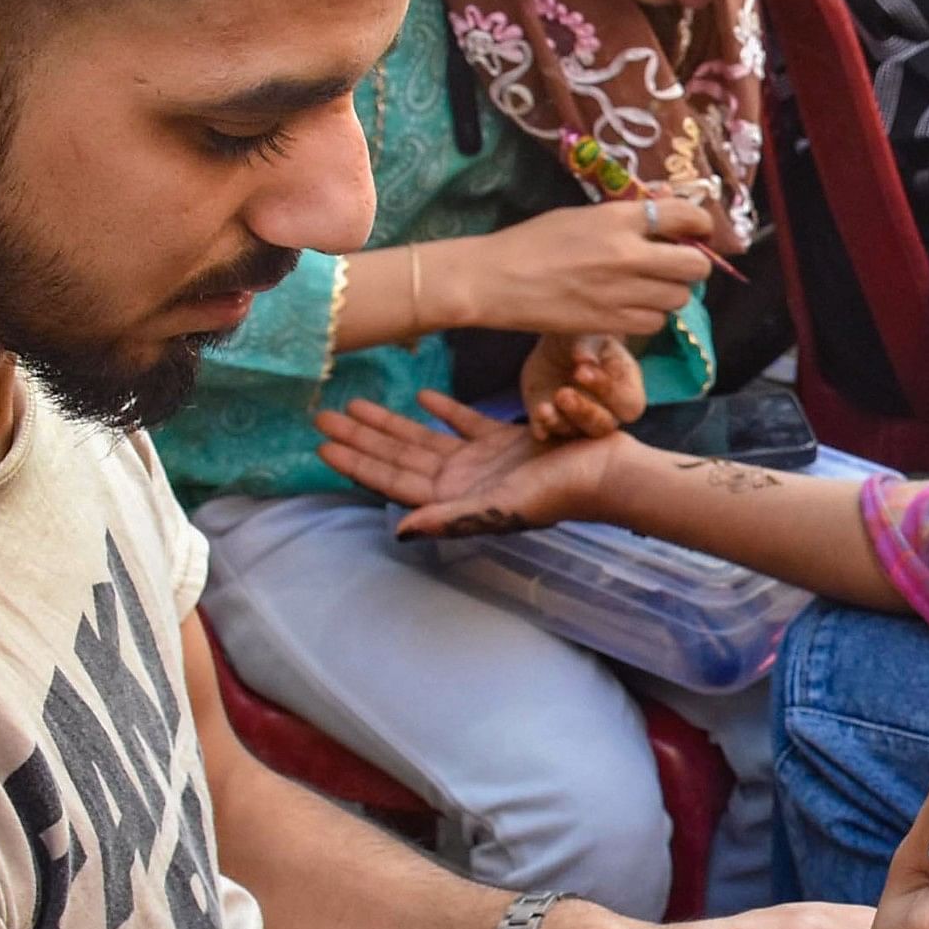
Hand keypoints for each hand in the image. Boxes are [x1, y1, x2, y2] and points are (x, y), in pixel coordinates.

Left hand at [315, 389, 631, 537]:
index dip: (357, 463)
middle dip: (361, 439)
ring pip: (422, 439)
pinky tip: (421, 396)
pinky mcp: (503, 440)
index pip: (392, 480)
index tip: (324, 446)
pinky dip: (442, 410)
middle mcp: (460, 481)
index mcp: (453, 498)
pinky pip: (463, 423)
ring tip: (356, 404)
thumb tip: (399, 532)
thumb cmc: (557, 494)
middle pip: (398, 457)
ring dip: (390, 423)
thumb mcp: (498, 509)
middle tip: (323, 417)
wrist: (605, 474)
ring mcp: (479, 461)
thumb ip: (448, 518)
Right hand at [460, 198, 716, 339]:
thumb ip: (627, 216)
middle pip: (695, 266)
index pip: (685, 215)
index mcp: (618, 219)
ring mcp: (621, 292)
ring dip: (671, 293)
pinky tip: (632, 308)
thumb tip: (667, 206)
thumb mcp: (581, 215)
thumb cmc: (532, 242)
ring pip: (679, 298)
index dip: (701, 224)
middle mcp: (627, 255)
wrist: (495, 280)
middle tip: (677, 265)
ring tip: (649, 288)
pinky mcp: (611, 323)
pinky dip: (651, 317)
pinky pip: (655, 323)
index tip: (699, 230)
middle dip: (692, 265)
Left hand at [523, 332, 650, 443]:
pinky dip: (542, 426)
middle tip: (563, 393)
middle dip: (583, 411)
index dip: (607, 391)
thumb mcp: (588, 334)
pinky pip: (549, 432)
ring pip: (575, 433)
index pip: (629, 403)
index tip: (581, 370)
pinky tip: (537, 413)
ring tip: (544, 407)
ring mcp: (579, 421)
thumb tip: (584, 359)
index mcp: (627, 389)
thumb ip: (589, 345)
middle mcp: (607, 412)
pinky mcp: (553, 423)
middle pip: (603, 425)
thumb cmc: (584, 337)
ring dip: (560, 421)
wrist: (556, 345)